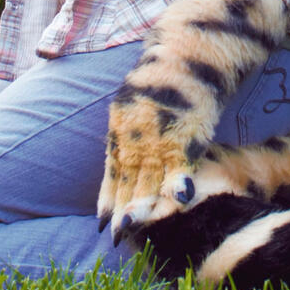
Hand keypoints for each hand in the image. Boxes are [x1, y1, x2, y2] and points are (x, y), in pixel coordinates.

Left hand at [96, 54, 210, 243]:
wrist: (186, 53)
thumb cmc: (160, 84)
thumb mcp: (130, 108)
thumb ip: (124, 140)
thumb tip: (115, 174)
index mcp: (121, 127)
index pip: (114, 170)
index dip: (108, 197)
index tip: (101, 224)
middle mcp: (138, 133)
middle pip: (130, 178)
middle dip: (123, 208)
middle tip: (115, 236)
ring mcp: (162, 133)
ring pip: (152, 175)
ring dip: (145, 202)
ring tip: (134, 227)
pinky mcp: (188, 131)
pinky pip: (184, 160)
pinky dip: (181, 180)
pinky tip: (181, 199)